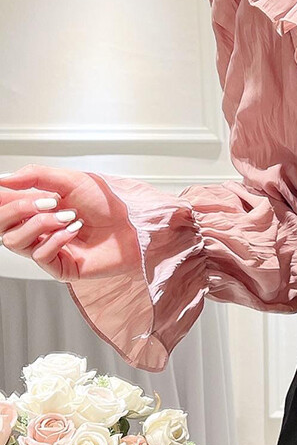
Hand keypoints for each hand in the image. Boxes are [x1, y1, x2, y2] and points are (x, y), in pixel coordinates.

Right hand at [0, 164, 139, 281]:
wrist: (136, 222)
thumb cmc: (109, 203)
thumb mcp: (70, 180)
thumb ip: (34, 176)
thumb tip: (2, 179)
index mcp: (36, 209)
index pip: (3, 206)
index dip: (2, 199)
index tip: (3, 190)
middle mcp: (39, 230)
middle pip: (0, 226)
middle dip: (15, 210)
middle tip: (46, 202)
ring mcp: (50, 250)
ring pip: (14, 242)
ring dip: (39, 224)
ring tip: (68, 216)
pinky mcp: (63, 268)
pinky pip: (40, 257)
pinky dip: (55, 240)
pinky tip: (74, 231)